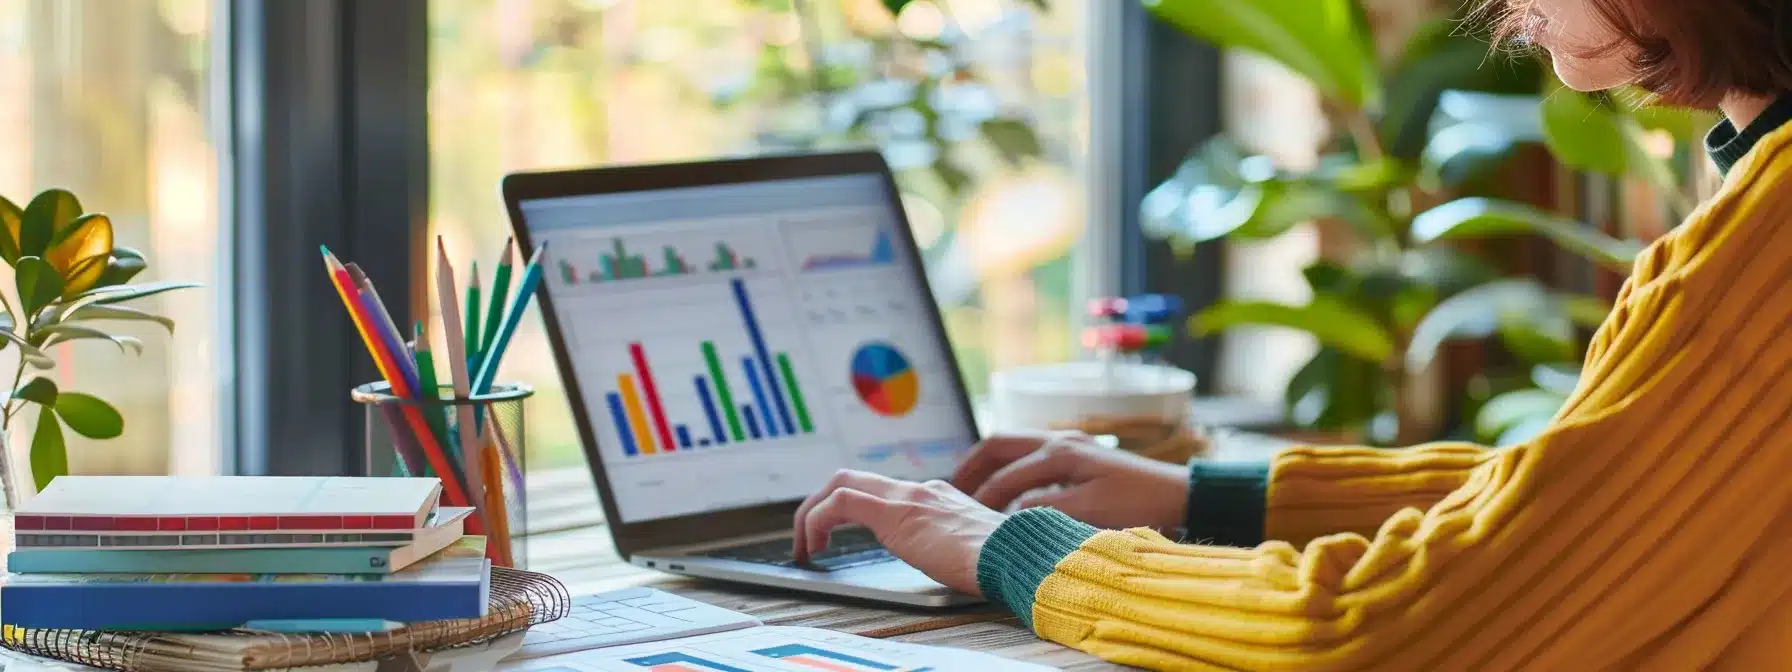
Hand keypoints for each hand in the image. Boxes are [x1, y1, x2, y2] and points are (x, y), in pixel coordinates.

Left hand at [792, 470, 1005, 596]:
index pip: (880, 489)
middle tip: (809, 536)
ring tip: (804, 546)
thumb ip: (948, 544)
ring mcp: (907, 497)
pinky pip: (840, 503)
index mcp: (935, 496)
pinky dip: (817, 520)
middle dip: (820, 504)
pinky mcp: (896, 513)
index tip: (836, 533)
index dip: (849, 506)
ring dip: (812, 514)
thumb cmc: (1002, 560)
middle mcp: (918, 490)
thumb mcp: (969, 548)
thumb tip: (940, 560)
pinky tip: (815, 547)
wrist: (1017, 555)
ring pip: (841, 484)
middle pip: (853, 478)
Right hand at [952, 431, 1189, 531]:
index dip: (983, 500)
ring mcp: (1068, 443)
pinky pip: (1029, 456)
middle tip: (951, 491)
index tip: (964, 520)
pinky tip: (1006, 493)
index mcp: (1060, 453)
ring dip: (989, 467)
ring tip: (971, 491)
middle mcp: (1059, 441)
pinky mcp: (1077, 454)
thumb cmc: (1138, 504)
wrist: (1178, 495)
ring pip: (1012, 447)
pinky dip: (1009, 470)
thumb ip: (1044, 509)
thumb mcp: (1088, 511)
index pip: (1006, 476)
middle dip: (971, 467)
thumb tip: (1008, 513)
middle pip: (999, 444)